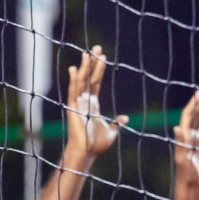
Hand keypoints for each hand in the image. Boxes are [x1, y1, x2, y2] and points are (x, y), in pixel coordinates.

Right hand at [63, 46, 126, 161]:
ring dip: (84, 67)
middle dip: (92, 62)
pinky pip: (73, 91)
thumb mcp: (112, 131)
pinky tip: (74, 69)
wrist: (87, 152)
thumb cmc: (96, 145)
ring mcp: (78, 103)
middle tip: (96, 47)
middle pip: (88, 77)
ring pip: (81, 81)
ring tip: (87, 53)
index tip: (102, 56)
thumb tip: (125, 118)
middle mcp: (84, 101)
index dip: (99, 69)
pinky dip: (74, 80)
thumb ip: (117, 123)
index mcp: (92, 105)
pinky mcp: (72, 108)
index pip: (95, 82)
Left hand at [172, 88, 198, 195]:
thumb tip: (177, 127)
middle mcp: (190, 137)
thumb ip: (180, 142)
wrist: (190, 187)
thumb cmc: (185, 174)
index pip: (189, 114)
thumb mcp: (182, 157)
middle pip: (197, 115)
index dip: (195, 102)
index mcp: (184, 136)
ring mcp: (198, 143)